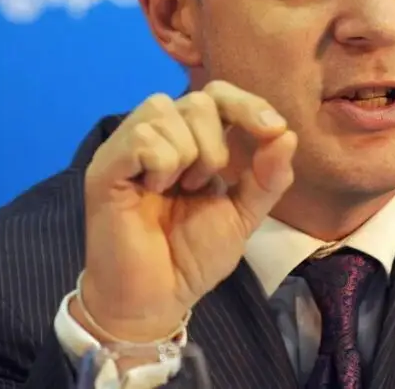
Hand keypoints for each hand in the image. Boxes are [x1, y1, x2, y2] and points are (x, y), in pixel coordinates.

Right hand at [73, 80, 297, 342]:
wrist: (157, 298)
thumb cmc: (193, 255)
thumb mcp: (243, 214)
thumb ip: (267, 177)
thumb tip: (288, 134)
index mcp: (191, 140)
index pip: (218, 95)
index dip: (247, 104)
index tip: (273, 130)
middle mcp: (158, 135)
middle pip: (197, 100)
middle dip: (215, 144)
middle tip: (202, 184)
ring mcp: (128, 147)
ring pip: (166, 111)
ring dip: (187, 155)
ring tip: (178, 190)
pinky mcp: (106, 167)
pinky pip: (142, 138)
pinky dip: (161, 164)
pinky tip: (153, 191)